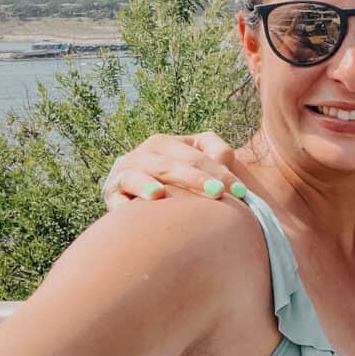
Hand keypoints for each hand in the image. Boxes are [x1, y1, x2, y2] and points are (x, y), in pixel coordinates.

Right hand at [103, 132, 240, 210]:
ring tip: (159, 194)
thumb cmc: (187, 179)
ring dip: (146, 185)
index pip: (197, 156)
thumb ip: (217, 151)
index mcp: (166, 144)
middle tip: (218, 193)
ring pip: (136, 176)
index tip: (242, 192)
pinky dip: (121, 204)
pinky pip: (115, 198)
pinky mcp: (112, 195)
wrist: (152, 197)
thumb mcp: (203, 160)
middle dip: (194, 178)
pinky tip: (129, 210)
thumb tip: (223, 156)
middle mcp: (144, 155)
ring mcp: (125, 174)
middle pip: (169, 165)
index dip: (220, 172)